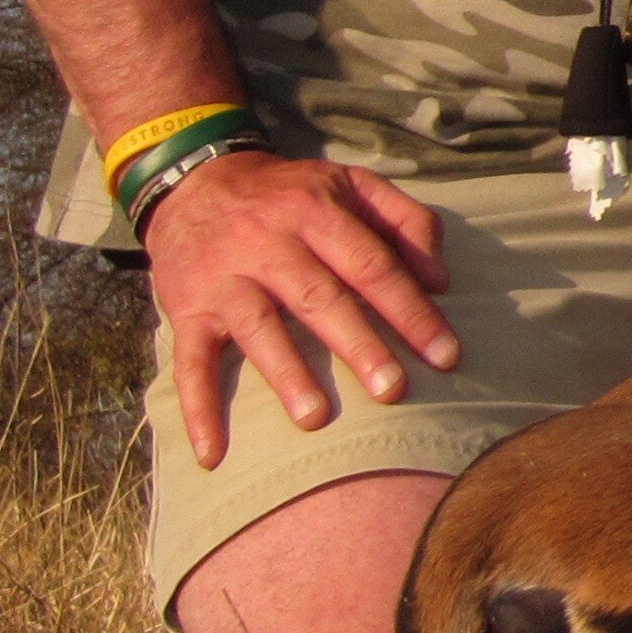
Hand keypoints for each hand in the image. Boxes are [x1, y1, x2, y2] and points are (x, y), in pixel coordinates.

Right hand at [140, 153, 454, 468]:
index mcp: (317, 211)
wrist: (194, 181)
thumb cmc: (291, 193)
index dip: (410, 310)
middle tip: (394, 390)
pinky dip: (198, 407)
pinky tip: (213, 452)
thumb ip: (406, 221)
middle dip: (359, 346)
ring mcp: (224, 278)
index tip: (445, 354)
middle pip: (320, 298)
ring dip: (286, 374)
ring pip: (259, 327)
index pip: (372, 265)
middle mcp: (269, 243)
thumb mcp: (352, 184)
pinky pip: (188, 362)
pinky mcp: (186, 308)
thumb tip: (440, 280)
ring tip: (316, 418)